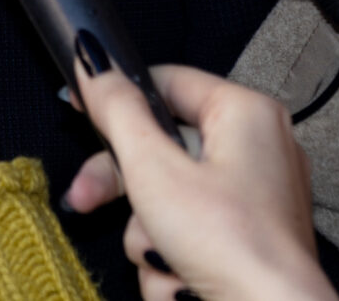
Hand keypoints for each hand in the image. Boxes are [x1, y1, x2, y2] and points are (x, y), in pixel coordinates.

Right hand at [66, 60, 332, 300]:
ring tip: (162, 260)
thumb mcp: (154, 169)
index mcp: (246, 113)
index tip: (79, 106)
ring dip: (150, 235)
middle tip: (86, 199)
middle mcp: (259, 147)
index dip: (118, 95)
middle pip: (164, 148)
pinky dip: (176, 257)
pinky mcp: (249, 237)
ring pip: (171, 199)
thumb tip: (93, 60)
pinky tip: (181, 280)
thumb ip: (117, 111)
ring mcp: (256, 196)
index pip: (166, 82)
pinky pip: (192, 231)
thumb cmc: (230, 244)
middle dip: (124, 188)